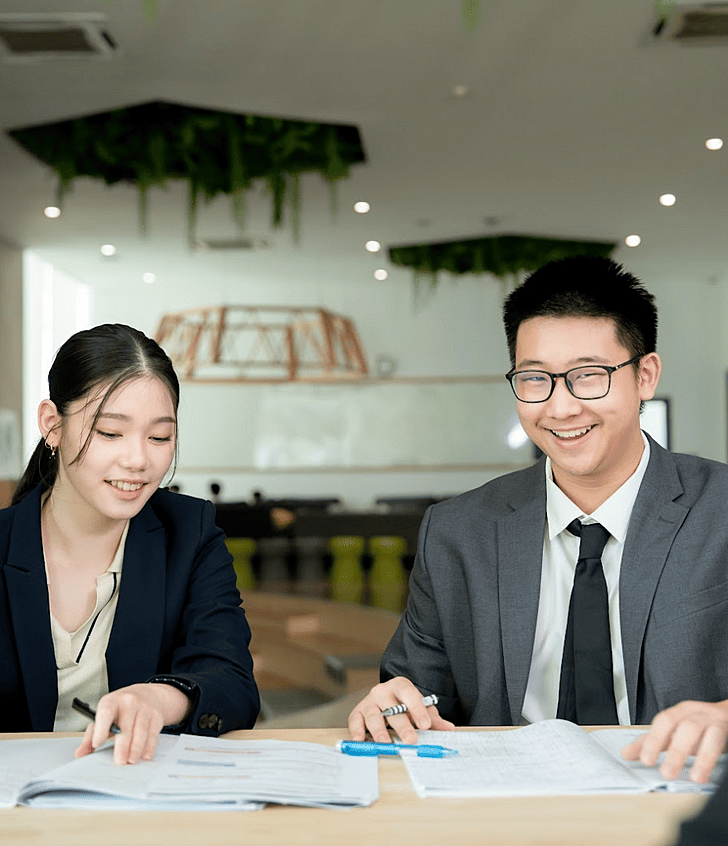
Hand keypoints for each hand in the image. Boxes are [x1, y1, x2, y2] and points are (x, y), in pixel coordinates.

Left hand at [74, 682, 190, 764]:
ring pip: (141, 731)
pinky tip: (145, 755)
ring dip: (136, 748)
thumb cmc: (120, 708)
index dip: (101, 728)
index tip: (97, 744)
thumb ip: (91, 735)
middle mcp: (129, 702)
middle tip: (120, 761)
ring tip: (131, 761)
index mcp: (112, 701)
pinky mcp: (157, 716)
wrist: (146, 694)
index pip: (106, 712)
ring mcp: (145, 708)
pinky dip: (149, 746)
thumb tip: (80, 753)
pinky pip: (153, 733)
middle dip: (123, 746)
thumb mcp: (104, 715)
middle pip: (126, 726)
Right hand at [347, 677, 454, 743]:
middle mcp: (382, 691)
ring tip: (386, 744)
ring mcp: (369, 702)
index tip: (425, 724)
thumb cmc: (404, 705)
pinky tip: (360, 740)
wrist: (385, 698)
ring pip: (373, 715)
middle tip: (410, 739)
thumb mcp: (420, 708)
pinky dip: (356, 730)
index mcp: (400, 686)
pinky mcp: (358, 712)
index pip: (409, 693)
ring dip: (379, 731)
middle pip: (391, 707)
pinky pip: (355, 720)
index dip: (417, 709)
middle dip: (402, 725)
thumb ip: (433, 718)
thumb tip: (448, 729)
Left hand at [621, 699, 727, 783]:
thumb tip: (626, 754)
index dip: (654, 739)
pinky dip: (718, 757)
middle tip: (667, 773)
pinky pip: (725, 742)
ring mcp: (717, 723)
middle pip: (686, 728)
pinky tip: (714, 773)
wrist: (727, 716)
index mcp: (680, 711)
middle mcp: (698, 715)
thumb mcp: (673, 731)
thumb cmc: (696, 726)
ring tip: (695, 777)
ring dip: (703, 758)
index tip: (646, 759)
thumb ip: (651, 741)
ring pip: (711, 736)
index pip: (665, 721)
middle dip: (676, 751)